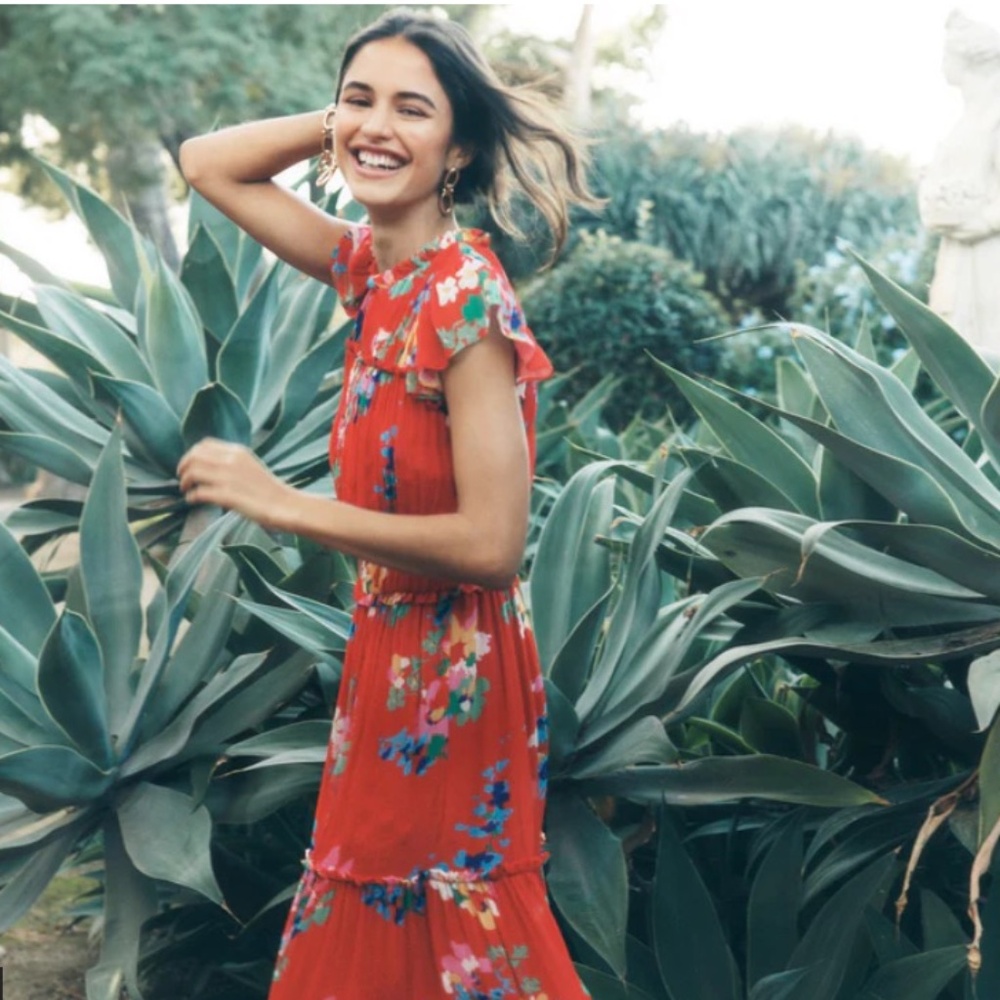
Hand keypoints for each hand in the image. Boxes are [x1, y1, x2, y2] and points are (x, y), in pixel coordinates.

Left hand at [177, 438, 292, 528]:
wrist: (285, 504)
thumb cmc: (269, 490)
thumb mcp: (250, 466)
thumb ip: (232, 462)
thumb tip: (209, 466)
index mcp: (238, 451)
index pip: (204, 445)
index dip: (191, 454)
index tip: (189, 465)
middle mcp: (231, 461)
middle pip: (194, 456)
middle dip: (183, 467)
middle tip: (182, 479)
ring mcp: (228, 478)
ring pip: (193, 472)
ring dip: (185, 482)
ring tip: (186, 490)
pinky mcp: (227, 495)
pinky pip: (199, 492)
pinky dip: (192, 496)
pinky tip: (193, 501)